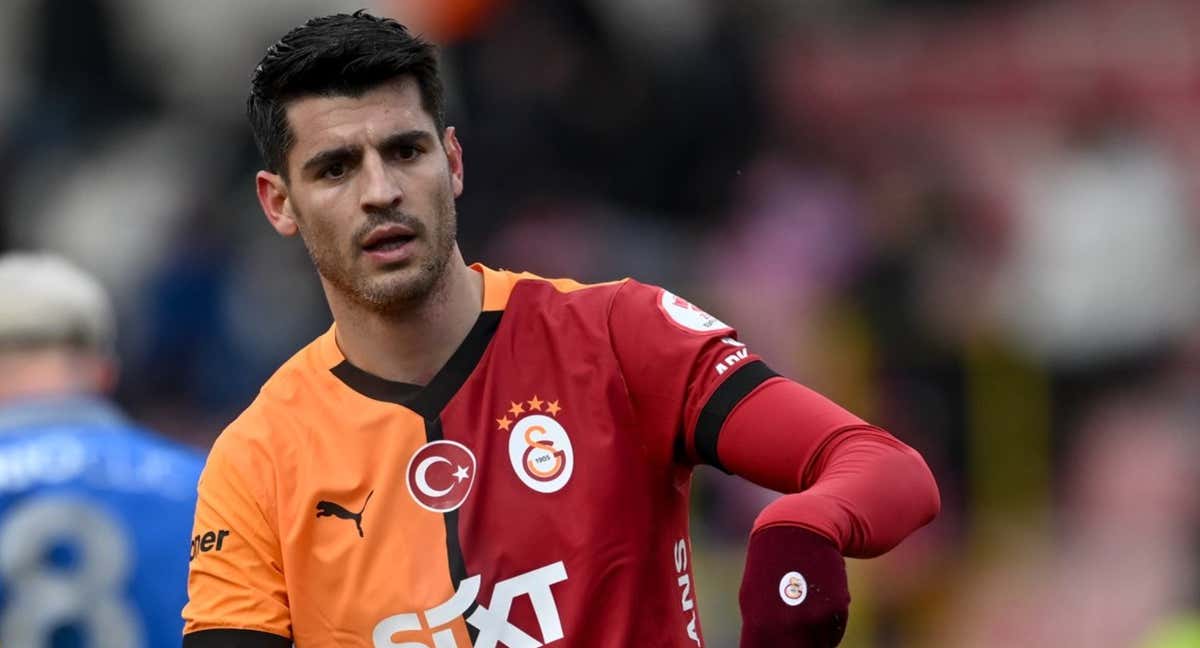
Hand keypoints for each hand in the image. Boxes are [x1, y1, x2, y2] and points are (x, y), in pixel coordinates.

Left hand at [739, 525, 849, 646]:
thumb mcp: (752, 601)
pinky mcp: (837, 609)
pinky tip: (818, 601)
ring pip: (819, 647)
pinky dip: (828, 625)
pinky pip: (834, 633)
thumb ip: (760, 634)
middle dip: (797, 647)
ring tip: (802, 609)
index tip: (778, 645)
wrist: (797, 530)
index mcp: (761, 626)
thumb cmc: (769, 568)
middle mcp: (789, 626)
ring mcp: (815, 618)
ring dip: (813, 638)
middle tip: (794, 631)